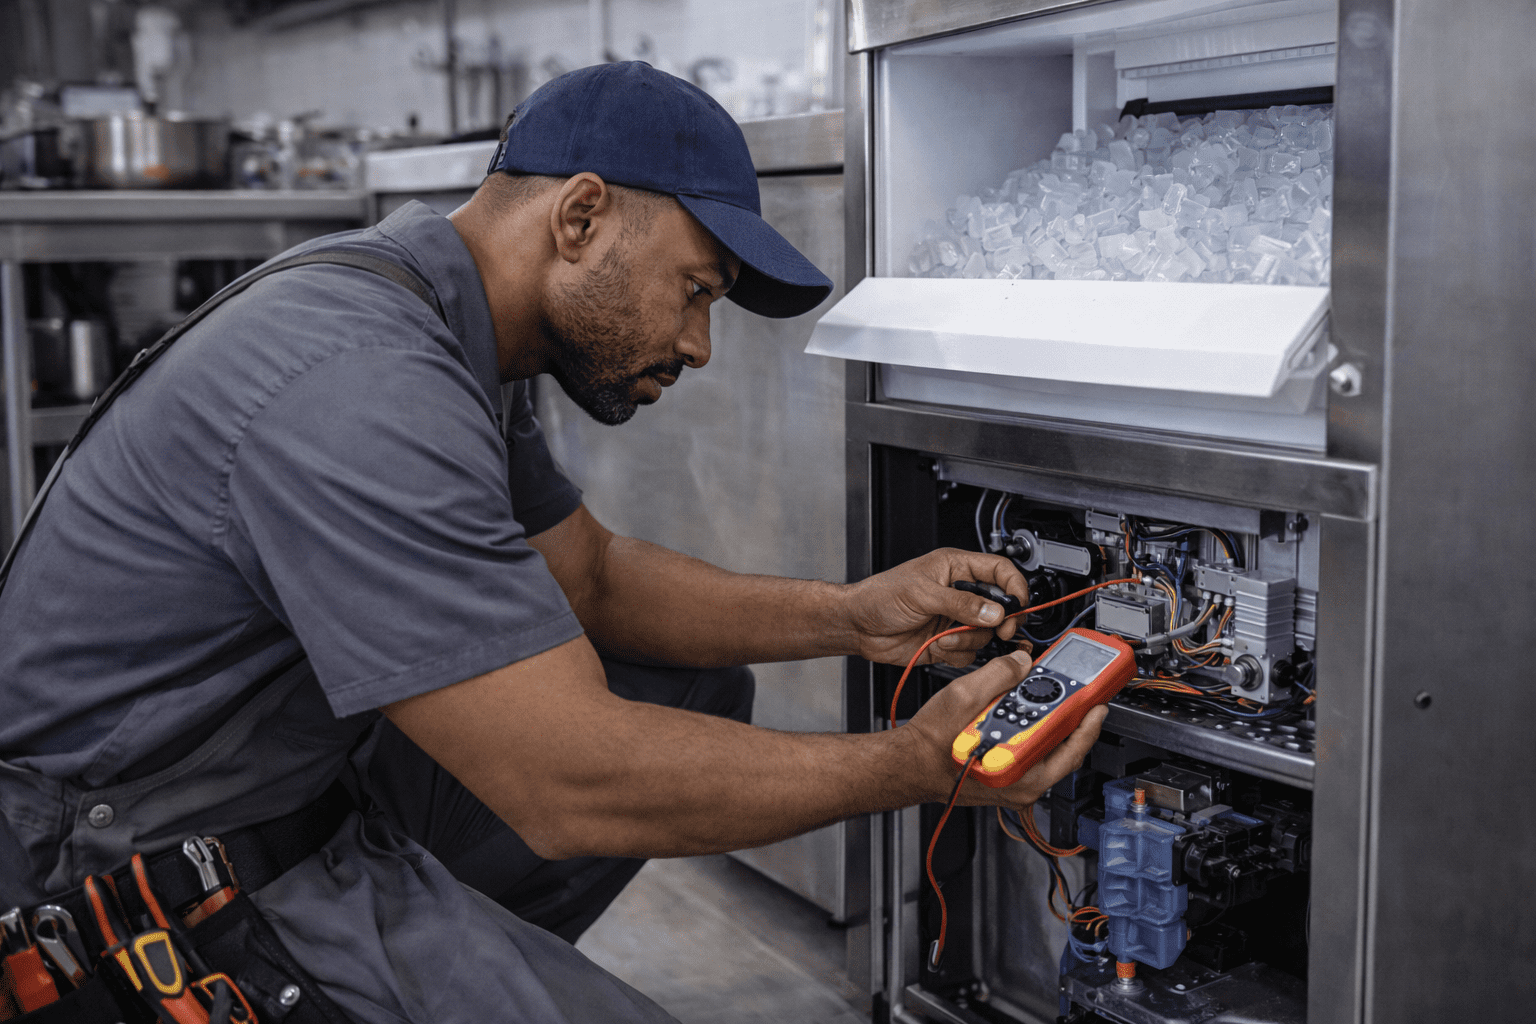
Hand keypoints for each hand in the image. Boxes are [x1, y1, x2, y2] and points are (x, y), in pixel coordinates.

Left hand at [843, 548, 1029, 667]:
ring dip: (970, 639)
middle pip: (1000, 607)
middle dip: (1000, 621)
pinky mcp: (949, 643)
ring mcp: (956, 620)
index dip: (1015, 587)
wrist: (859, 627)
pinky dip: (959, 654)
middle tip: (999, 629)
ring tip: (946, 637)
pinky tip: (939, 647)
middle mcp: (960, 594)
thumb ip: (961, 603)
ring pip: (987, 633)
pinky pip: (970, 653)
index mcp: (956, 569)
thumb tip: (995, 611)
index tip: (1018, 605)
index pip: (1000, 572)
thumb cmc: (880, 597)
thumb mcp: (923, 593)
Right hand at [902, 650, 1105, 809]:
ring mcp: (1014, 785)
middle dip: (1069, 717)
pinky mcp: (1005, 780)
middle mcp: (1021, 785)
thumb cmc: (930, 744)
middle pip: (1060, 747)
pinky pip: (1029, 755)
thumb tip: (1021, 662)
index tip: (1098, 702)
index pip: (1069, 747)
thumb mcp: (963, 696)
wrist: (908, 764)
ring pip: (1045, 751)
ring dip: (1048, 723)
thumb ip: (998, 674)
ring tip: (1046, 699)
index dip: (1087, 721)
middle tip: (1077, 694)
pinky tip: (1022, 714)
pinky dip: (1031, 732)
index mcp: (1019, 769)